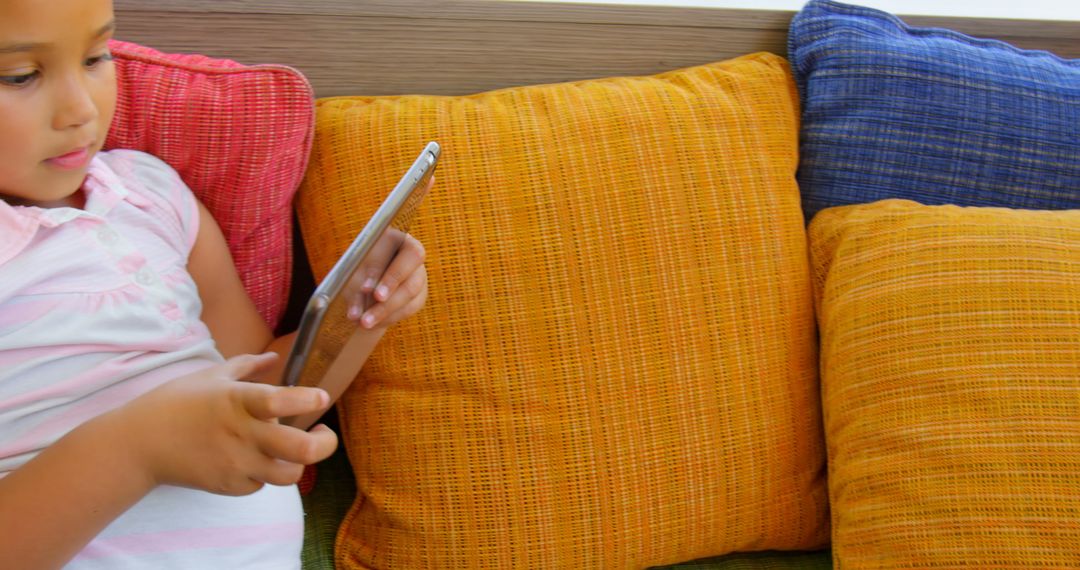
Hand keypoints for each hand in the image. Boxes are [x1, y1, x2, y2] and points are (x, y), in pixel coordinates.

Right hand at [109, 353, 337, 495]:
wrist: (138, 445)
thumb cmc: (175, 403)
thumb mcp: (211, 375)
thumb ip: (248, 365)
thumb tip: (274, 358)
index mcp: (237, 401)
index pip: (281, 401)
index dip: (308, 400)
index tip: (321, 398)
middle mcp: (241, 434)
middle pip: (301, 450)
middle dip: (324, 444)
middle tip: (323, 434)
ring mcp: (236, 464)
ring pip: (289, 475)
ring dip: (298, 463)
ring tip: (294, 450)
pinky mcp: (228, 486)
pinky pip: (262, 484)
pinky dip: (266, 473)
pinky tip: (256, 459)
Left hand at [345, 230, 427, 329]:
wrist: (361, 286)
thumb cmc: (354, 271)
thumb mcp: (352, 272)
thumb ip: (358, 281)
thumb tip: (363, 297)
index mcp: (397, 238)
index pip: (407, 254)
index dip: (390, 274)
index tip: (367, 290)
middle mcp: (412, 255)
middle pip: (411, 278)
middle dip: (389, 297)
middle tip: (369, 312)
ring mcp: (419, 276)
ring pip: (410, 295)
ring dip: (385, 312)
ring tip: (363, 323)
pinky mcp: (419, 296)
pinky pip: (408, 309)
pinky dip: (388, 317)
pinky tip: (373, 322)